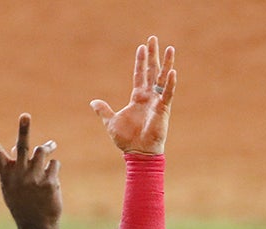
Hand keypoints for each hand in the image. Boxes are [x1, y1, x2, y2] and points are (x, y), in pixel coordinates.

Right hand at [0, 114, 62, 228]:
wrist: (36, 226)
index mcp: (7, 174)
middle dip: (24, 130)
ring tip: (50, 148)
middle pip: (23, 147)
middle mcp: (20, 175)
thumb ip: (14, 166)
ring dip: (47, 148)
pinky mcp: (49, 182)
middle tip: (25, 116)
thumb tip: (17, 145)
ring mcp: (35, 178)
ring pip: (42, 151)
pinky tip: (51, 180)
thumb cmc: (22, 204)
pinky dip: (53, 168)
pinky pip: (54, 164)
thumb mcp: (12, 186)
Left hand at [91, 36, 174, 155]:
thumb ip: (104, 110)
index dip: (140, 61)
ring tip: (169, 48)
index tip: (141, 47)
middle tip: (154, 39)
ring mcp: (157, 102)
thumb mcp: (111, 122)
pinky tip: (172, 72)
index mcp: (138, 98)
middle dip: (153, 55)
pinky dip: (170, 83)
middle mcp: (149, 97)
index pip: (140, 75)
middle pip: (152, 71)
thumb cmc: (127, 140)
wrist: (137, 152)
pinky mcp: (163, 110)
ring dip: (166, 63)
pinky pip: (167, 94)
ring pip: (162, 78)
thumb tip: (93, 102)